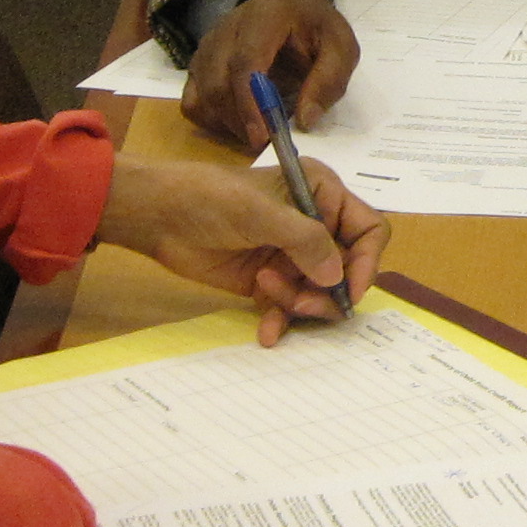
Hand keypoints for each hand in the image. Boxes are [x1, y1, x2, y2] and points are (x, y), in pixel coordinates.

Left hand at [97, 156, 385, 345]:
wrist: (158, 216)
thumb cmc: (210, 199)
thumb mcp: (260, 213)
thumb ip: (306, 241)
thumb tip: (336, 277)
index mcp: (322, 193)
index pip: (369, 230)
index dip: (367, 261)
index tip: (349, 290)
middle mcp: (314, 225)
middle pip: (346, 269)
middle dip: (327, 291)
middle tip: (301, 304)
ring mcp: (291, 255)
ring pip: (319, 294)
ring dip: (298, 303)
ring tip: (265, 291)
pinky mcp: (269, 281)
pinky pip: (290, 308)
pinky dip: (281, 320)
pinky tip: (268, 333)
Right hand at [185, 0, 356, 151]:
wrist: (290, 7)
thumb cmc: (316, 29)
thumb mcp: (340, 48)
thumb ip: (328, 80)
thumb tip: (304, 120)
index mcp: (264, 17)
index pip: (245, 61)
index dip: (251, 102)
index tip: (264, 136)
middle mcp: (225, 29)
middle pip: (217, 82)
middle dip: (239, 121)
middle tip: (266, 143)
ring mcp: (206, 47)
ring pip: (201, 95)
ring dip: (227, 124)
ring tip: (258, 134)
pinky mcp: (198, 66)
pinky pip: (192, 101)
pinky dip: (211, 121)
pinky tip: (238, 125)